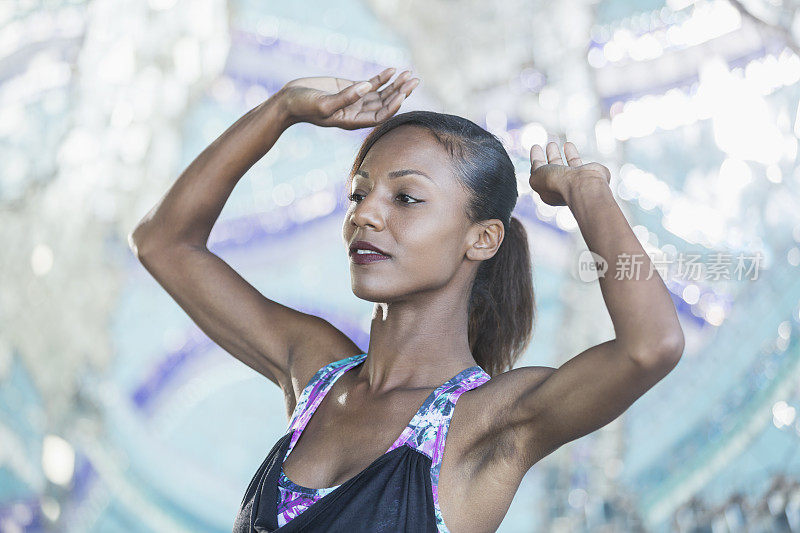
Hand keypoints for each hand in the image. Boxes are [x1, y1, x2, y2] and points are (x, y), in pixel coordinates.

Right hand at [278, 67, 419, 129]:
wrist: (289, 100)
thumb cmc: (303, 105)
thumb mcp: (324, 103)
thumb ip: (346, 97)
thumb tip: (367, 86)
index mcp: (353, 121)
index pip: (380, 116)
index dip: (393, 106)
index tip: (403, 94)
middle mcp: (358, 112)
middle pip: (385, 104)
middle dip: (400, 92)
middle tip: (414, 80)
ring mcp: (355, 100)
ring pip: (381, 93)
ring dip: (395, 84)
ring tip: (409, 74)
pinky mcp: (350, 88)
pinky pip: (371, 84)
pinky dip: (382, 78)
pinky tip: (393, 70)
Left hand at [529, 141, 610, 205]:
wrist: (582, 185)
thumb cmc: (558, 183)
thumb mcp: (537, 177)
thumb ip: (535, 170)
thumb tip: (536, 163)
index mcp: (547, 192)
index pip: (539, 174)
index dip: (536, 161)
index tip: (535, 147)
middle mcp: (560, 188)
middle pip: (552, 169)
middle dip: (550, 157)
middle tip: (550, 144)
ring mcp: (573, 181)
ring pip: (563, 165)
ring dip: (557, 154)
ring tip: (552, 143)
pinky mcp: (586, 174)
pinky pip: (575, 162)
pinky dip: (571, 153)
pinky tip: (568, 144)